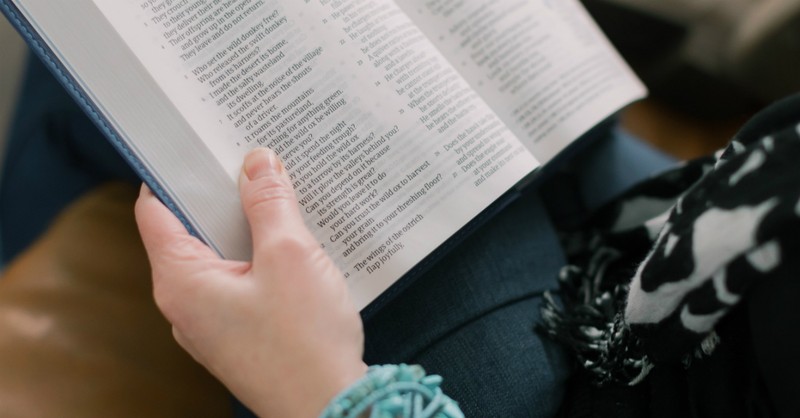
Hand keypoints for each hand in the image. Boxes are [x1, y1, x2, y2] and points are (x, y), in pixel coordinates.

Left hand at [135, 148, 366, 416]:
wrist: (331, 408)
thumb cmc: (305, 341)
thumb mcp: (289, 255)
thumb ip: (269, 203)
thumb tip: (257, 161)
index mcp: (181, 282)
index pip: (156, 211)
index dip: (173, 173)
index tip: (197, 145)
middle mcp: (185, 305)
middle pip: (189, 232)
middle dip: (220, 196)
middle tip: (251, 162)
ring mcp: (212, 324)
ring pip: (218, 258)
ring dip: (245, 227)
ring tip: (277, 197)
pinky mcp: (239, 335)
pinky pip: (238, 283)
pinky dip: (257, 258)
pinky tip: (291, 244)